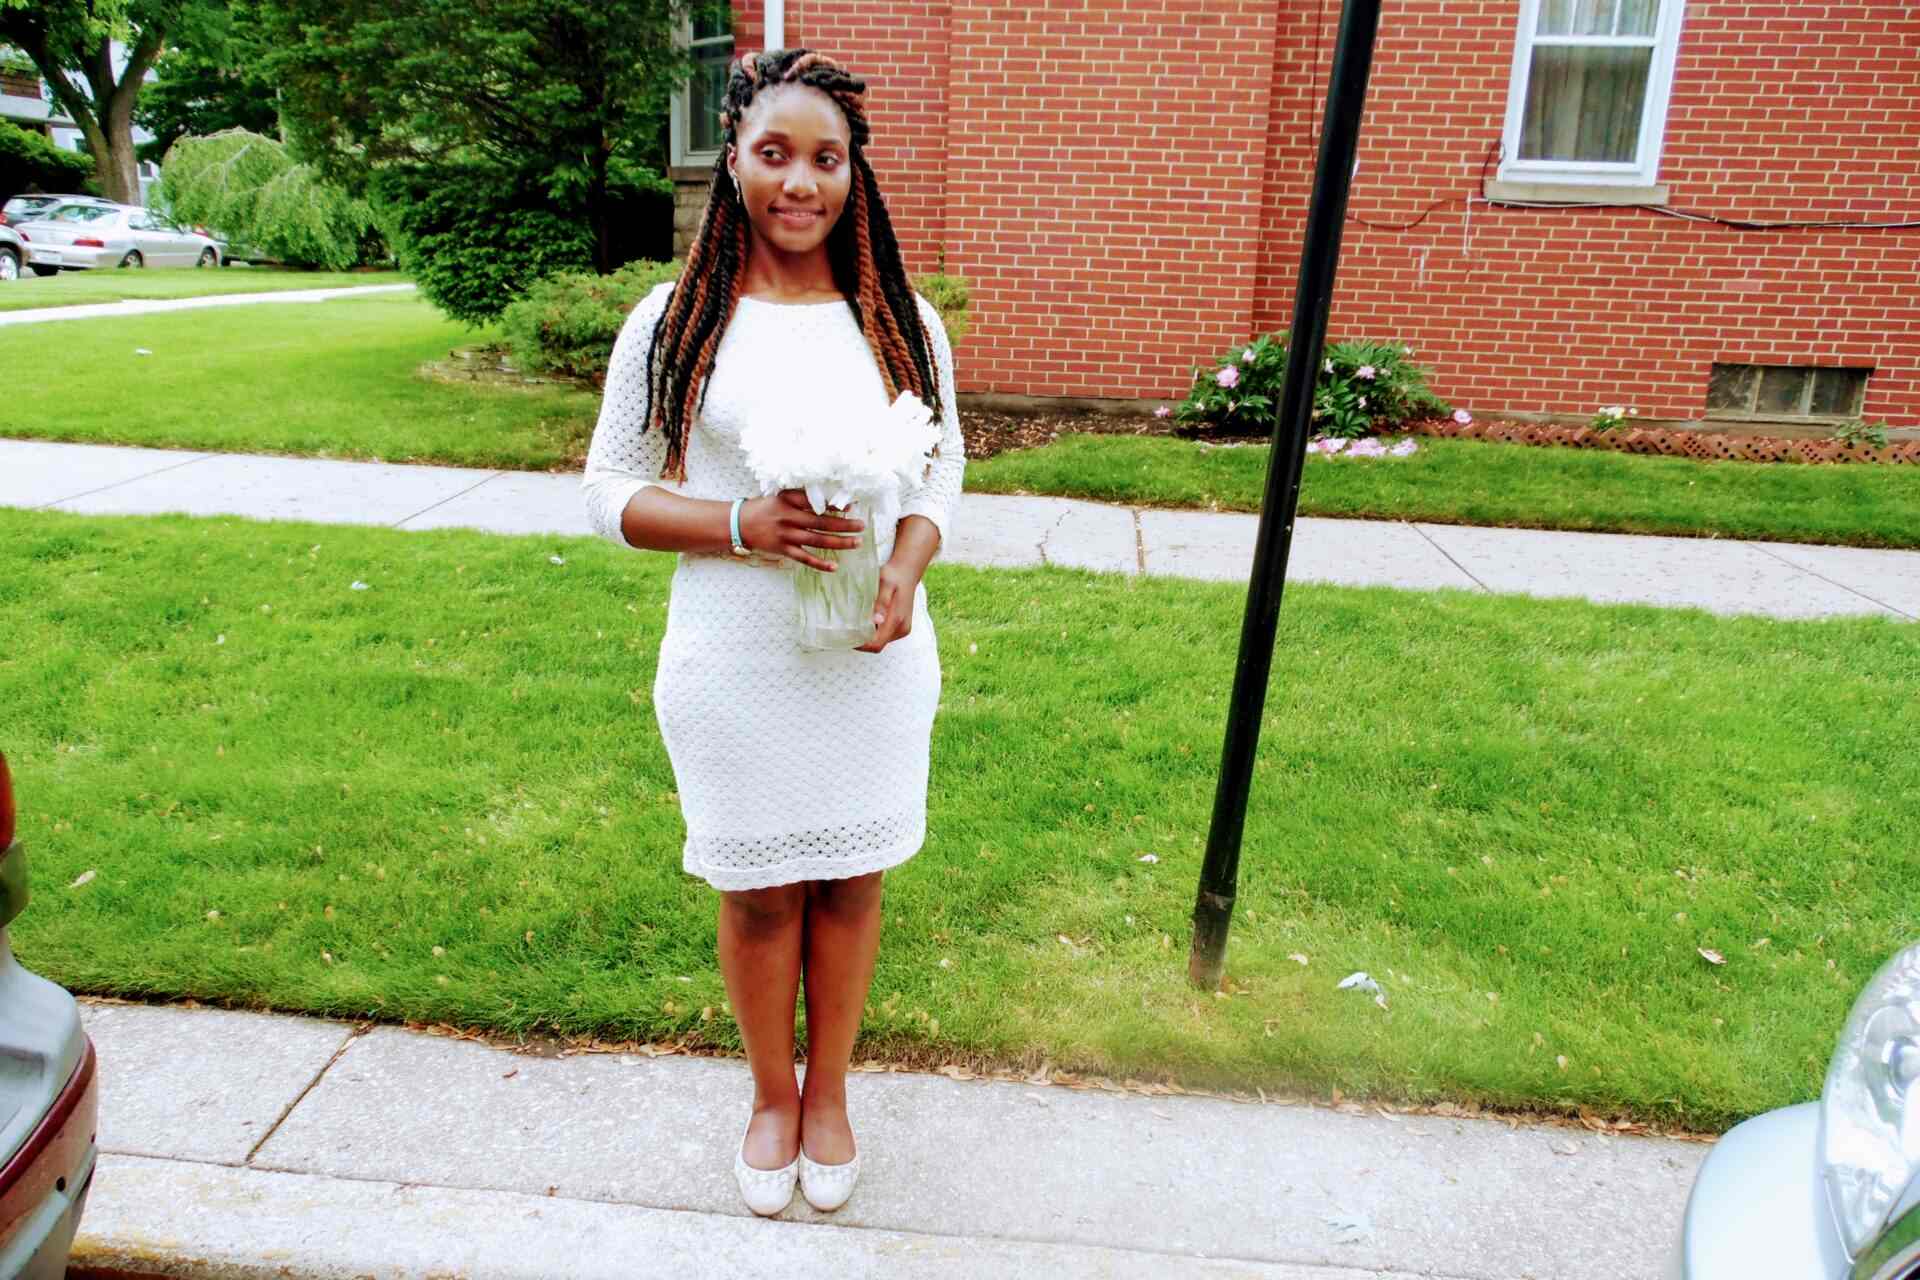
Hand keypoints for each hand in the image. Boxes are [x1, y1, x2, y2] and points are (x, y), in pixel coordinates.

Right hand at [739, 489, 864, 571]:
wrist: (739, 523)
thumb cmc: (764, 508)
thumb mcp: (781, 496)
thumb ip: (803, 498)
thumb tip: (831, 502)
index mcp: (789, 500)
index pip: (816, 502)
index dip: (836, 505)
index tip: (853, 506)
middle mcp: (788, 517)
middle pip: (821, 522)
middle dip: (844, 525)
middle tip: (862, 526)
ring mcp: (786, 535)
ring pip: (817, 540)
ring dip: (839, 542)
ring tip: (856, 542)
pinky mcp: (783, 550)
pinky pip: (804, 558)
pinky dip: (819, 563)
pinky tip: (834, 567)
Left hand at [854, 561, 919, 652]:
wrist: (907, 572)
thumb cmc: (893, 575)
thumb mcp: (885, 583)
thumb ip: (881, 602)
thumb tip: (877, 621)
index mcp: (897, 620)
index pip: (876, 644)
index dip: (861, 646)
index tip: (847, 637)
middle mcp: (901, 628)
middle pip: (877, 645)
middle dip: (862, 642)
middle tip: (847, 630)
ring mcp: (903, 629)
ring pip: (881, 641)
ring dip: (868, 637)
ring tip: (855, 624)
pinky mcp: (902, 627)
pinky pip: (885, 636)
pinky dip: (874, 632)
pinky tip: (867, 621)